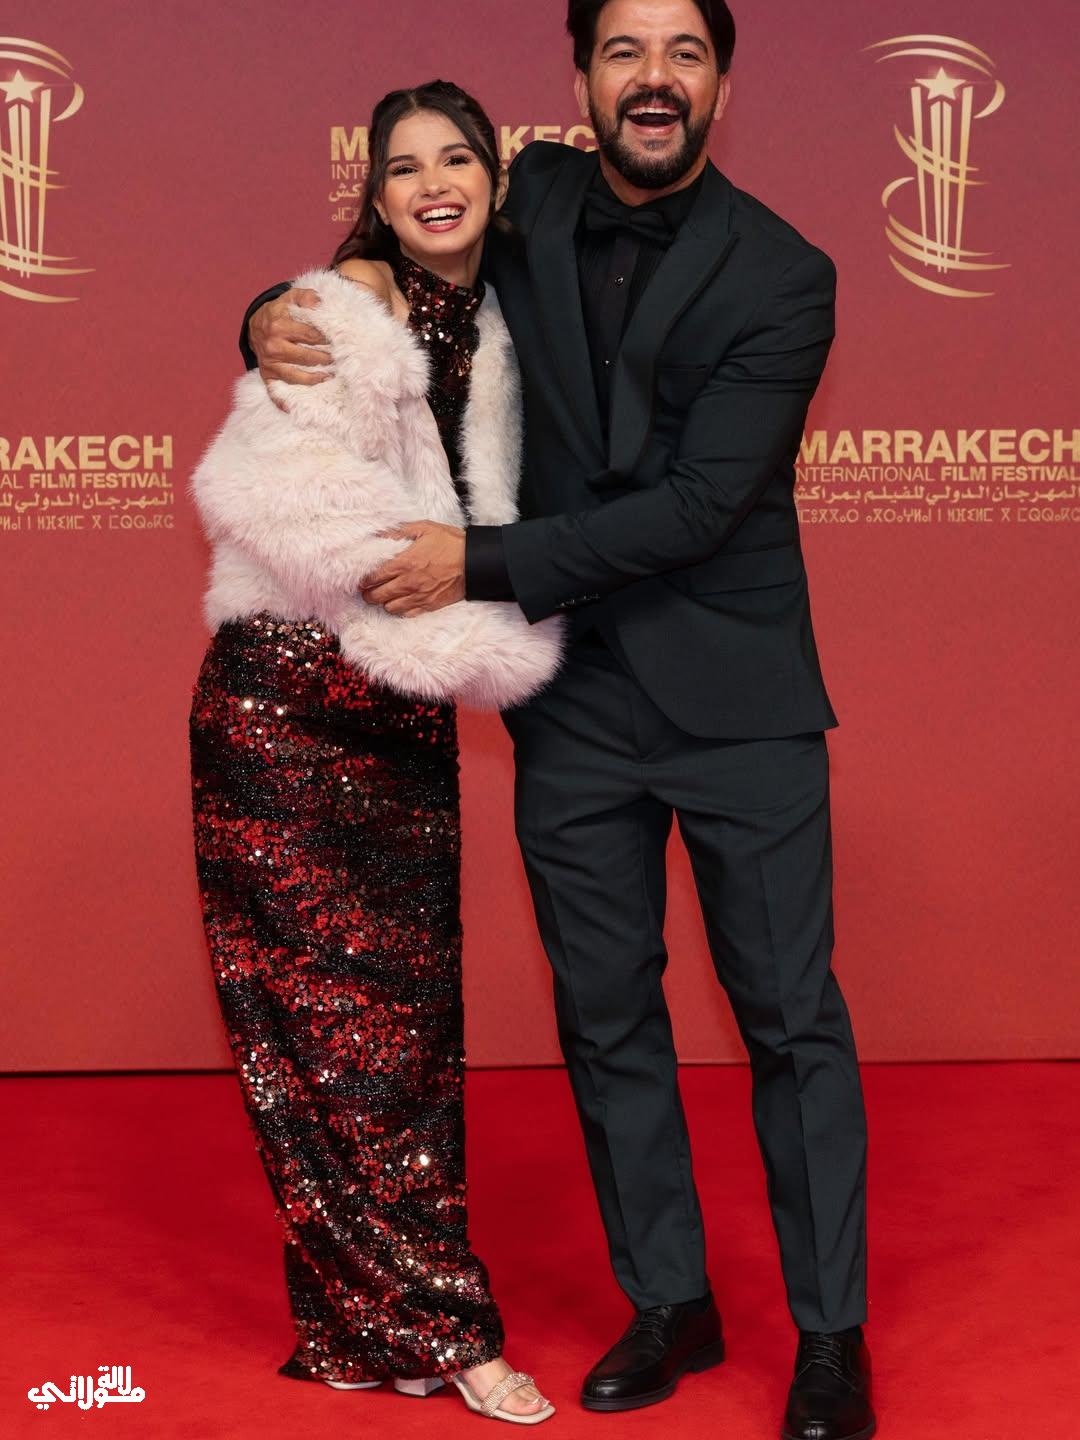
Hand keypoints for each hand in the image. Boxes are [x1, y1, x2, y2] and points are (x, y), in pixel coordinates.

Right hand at [249, 289, 330, 405]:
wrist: (256, 325)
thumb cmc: (280, 313)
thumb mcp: (290, 298)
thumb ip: (305, 297)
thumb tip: (319, 302)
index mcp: (280, 325)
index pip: (311, 335)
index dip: (328, 340)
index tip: (342, 343)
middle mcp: (273, 345)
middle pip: (306, 356)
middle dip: (326, 359)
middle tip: (341, 362)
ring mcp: (270, 363)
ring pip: (296, 375)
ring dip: (315, 379)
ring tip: (330, 377)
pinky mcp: (267, 376)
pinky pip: (275, 392)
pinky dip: (283, 402)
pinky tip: (294, 409)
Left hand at [361, 521, 465, 615]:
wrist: (476, 562)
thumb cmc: (451, 543)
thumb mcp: (424, 528)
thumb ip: (399, 531)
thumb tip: (380, 535)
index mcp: (404, 563)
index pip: (374, 577)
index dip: (364, 580)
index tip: (362, 579)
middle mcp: (409, 583)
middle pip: (378, 595)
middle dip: (369, 593)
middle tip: (367, 590)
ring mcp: (419, 596)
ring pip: (390, 607)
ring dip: (384, 602)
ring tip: (384, 596)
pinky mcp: (429, 605)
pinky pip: (407, 614)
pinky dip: (400, 610)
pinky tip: (400, 602)